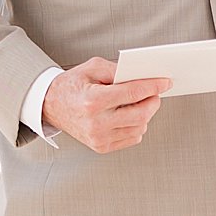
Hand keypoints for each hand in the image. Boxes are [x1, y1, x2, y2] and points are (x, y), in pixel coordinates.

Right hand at [40, 58, 171, 152]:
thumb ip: (118, 70)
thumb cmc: (71, 85)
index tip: (165, 82)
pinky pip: (131, 138)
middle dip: (154, 101)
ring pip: (139, 128)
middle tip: (155, 93)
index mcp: (93, 100)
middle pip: (141, 114)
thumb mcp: (92, 68)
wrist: (50, 105)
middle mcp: (96, 122)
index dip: (154, 86)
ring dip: (145, 114)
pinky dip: (137, 126)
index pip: (133, 93)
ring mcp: (99, 138)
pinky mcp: (101, 147)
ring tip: (139, 103)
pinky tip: (129, 115)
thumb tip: (142, 75)